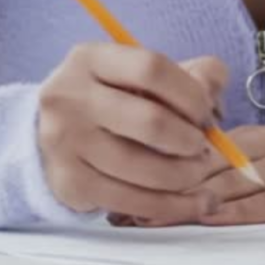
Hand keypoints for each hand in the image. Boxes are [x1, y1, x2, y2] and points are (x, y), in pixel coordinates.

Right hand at [37, 43, 227, 219]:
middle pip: (150, 121)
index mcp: (91, 58)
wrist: (51, 131)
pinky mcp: (69, 183)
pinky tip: (195, 202)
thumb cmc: (113, 97)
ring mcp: (65, 142)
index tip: (205, 112)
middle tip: (203, 147)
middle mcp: (71, 96)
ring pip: (143, 169)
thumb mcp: (143, 72)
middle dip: (190, 139)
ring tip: (198, 171)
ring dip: (184, 176)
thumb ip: (192, 72)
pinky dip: (172, 206)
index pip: (151, 68)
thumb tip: (213, 95)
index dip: (189, 93)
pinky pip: (131, 201)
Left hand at [113, 125, 264, 226]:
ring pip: (234, 184)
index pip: (200, 149)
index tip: (128, 182)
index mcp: (253, 135)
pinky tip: (214, 218)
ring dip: (193, 201)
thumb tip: (174, 171)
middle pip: (211, 167)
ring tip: (158, 216)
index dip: (163, 166)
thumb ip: (226, 158)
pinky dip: (240, 211)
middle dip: (167, 187)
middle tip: (130, 206)